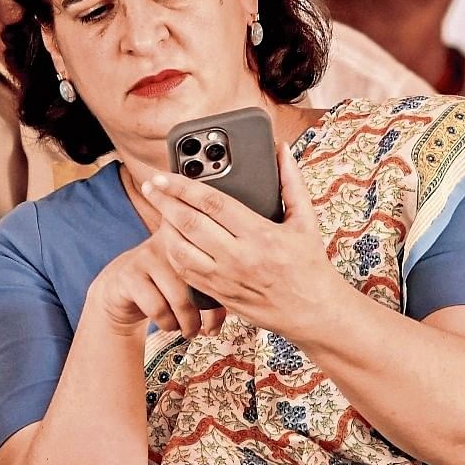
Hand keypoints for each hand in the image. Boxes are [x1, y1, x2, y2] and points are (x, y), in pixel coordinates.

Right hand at [83, 237, 223, 338]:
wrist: (123, 288)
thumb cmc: (169, 285)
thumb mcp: (195, 280)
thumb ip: (217, 284)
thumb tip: (238, 308)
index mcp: (193, 235)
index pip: (219, 267)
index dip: (223, 299)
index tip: (218, 321)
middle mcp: (171, 239)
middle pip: (202, 283)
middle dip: (208, 315)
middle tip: (208, 330)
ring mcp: (148, 254)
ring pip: (180, 299)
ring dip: (188, 324)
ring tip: (188, 331)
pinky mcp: (130, 273)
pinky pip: (157, 308)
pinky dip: (167, 324)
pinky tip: (168, 324)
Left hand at [139, 139, 342, 337]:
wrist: (314, 314)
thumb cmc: (310, 265)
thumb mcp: (306, 221)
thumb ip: (291, 183)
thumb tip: (281, 150)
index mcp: (260, 234)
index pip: (212, 203)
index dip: (183, 186)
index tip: (164, 175)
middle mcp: (239, 257)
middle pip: (189, 224)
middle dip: (164, 201)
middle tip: (150, 185)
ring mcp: (226, 279)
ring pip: (180, 250)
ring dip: (164, 227)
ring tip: (159, 209)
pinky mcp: (220, 295)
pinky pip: (185, 273)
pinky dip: (172, 253)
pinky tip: (169, 238)